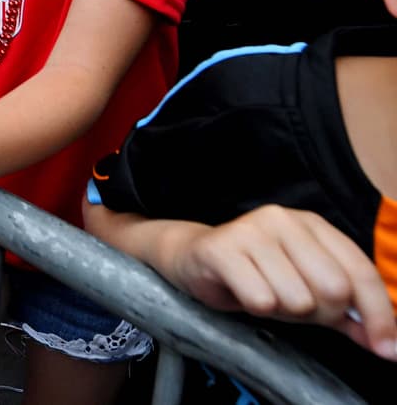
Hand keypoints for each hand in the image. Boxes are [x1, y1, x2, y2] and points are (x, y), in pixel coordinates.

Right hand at [166, 206, 396, 359]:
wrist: (193, 258)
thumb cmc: (256, 274)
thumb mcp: (307, 292)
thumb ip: (347, 315)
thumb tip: (387, 345)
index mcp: (313, 224)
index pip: (361, 272)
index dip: (379, 315)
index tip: (388, 350)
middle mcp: (284, 219)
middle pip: (333, 288)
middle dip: (320, 313)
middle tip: (296, 309)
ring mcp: (251, 230)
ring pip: (296, 298)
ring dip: (283, 311)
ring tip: (264, 296)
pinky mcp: (222, 248)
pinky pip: (260, 300)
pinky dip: (256, 308)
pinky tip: (244, 293)